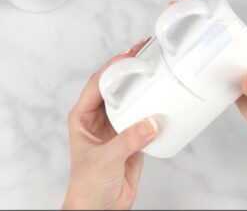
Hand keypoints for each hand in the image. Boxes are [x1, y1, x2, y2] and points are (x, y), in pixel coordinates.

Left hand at [63, 38, 158, 209]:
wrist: (99, 210)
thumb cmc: (87, 187)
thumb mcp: (105, 160)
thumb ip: (128, 140)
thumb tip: (151, 122)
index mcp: (82, 117)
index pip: (97, 83)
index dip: (113, 67)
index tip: (130, 56)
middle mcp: (98, 118)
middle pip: (114, 85)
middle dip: (128, 67)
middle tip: (146, 51)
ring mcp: (115, 126)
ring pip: (129, 97)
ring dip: (142, 84)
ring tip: (157, 67)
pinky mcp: (131, 137)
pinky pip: (143, 115)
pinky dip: (153, 106)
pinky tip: (164, 98)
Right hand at [177, 0, 246, 153]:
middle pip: (233, 22)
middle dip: (209, 9)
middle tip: (186, 0)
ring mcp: (246, 66)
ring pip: (221, 43)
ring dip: (201, 34)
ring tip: (179, 24)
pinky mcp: (235, 84)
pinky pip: (215, 69)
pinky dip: (201, 62)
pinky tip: (186, 56)